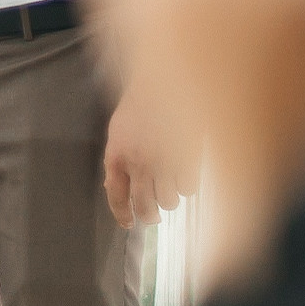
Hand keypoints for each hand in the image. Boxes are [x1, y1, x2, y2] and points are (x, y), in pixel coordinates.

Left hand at [102, 90, 195, 228]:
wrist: (166, 82)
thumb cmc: (142, 104)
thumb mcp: (120, 130)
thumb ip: (119, 158)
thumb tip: (115, 186)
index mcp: (117, 155)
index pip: (116, 195)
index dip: (123, 214)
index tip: (129, 224)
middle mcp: (138, 164)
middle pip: (144, 206)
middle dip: (150, 215)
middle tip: (154, 215)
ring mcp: (164, 163)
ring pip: (169, 202)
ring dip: (171, 198)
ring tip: (172, 184)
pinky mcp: (187, 160)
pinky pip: (189, 189)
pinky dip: (188, 185)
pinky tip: (187, 172)